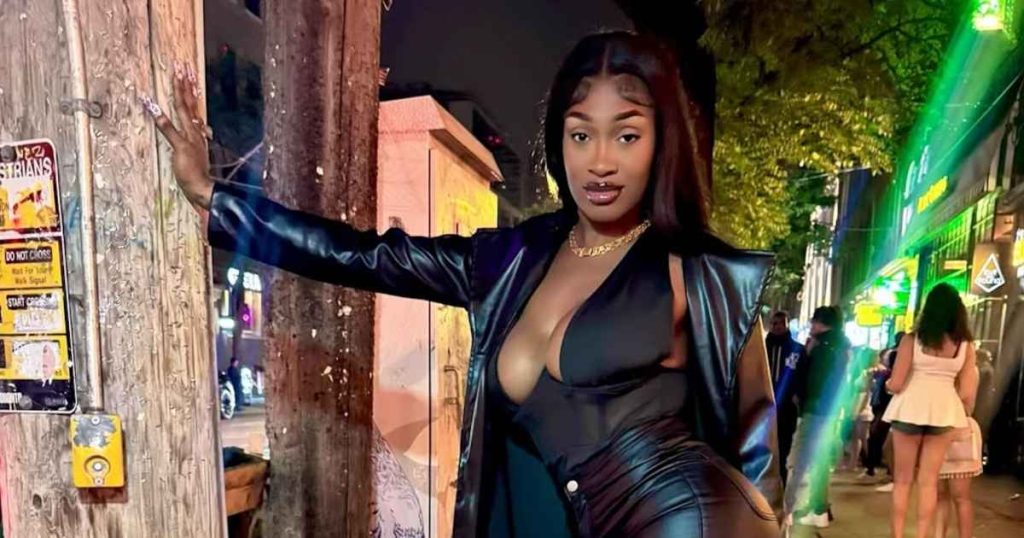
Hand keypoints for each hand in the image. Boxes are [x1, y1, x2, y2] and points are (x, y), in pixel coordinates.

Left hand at [141, 62, 214, 208]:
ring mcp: (190, 137)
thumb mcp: (198, 156)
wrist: (205, 188)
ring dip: (180, 92)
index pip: (194, 107)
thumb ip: (197, 142)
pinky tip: (152, 106)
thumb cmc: (200, 176)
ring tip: (176, 75)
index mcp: (199, 133)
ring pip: (184, 110)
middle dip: (186, 84)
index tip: (188, 75)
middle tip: (182, 66)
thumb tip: (201, 130)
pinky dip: (161, 118)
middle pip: (190, 103)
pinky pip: (170, 130)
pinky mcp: (182, 146)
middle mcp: (196, 132)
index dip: (191, 91)